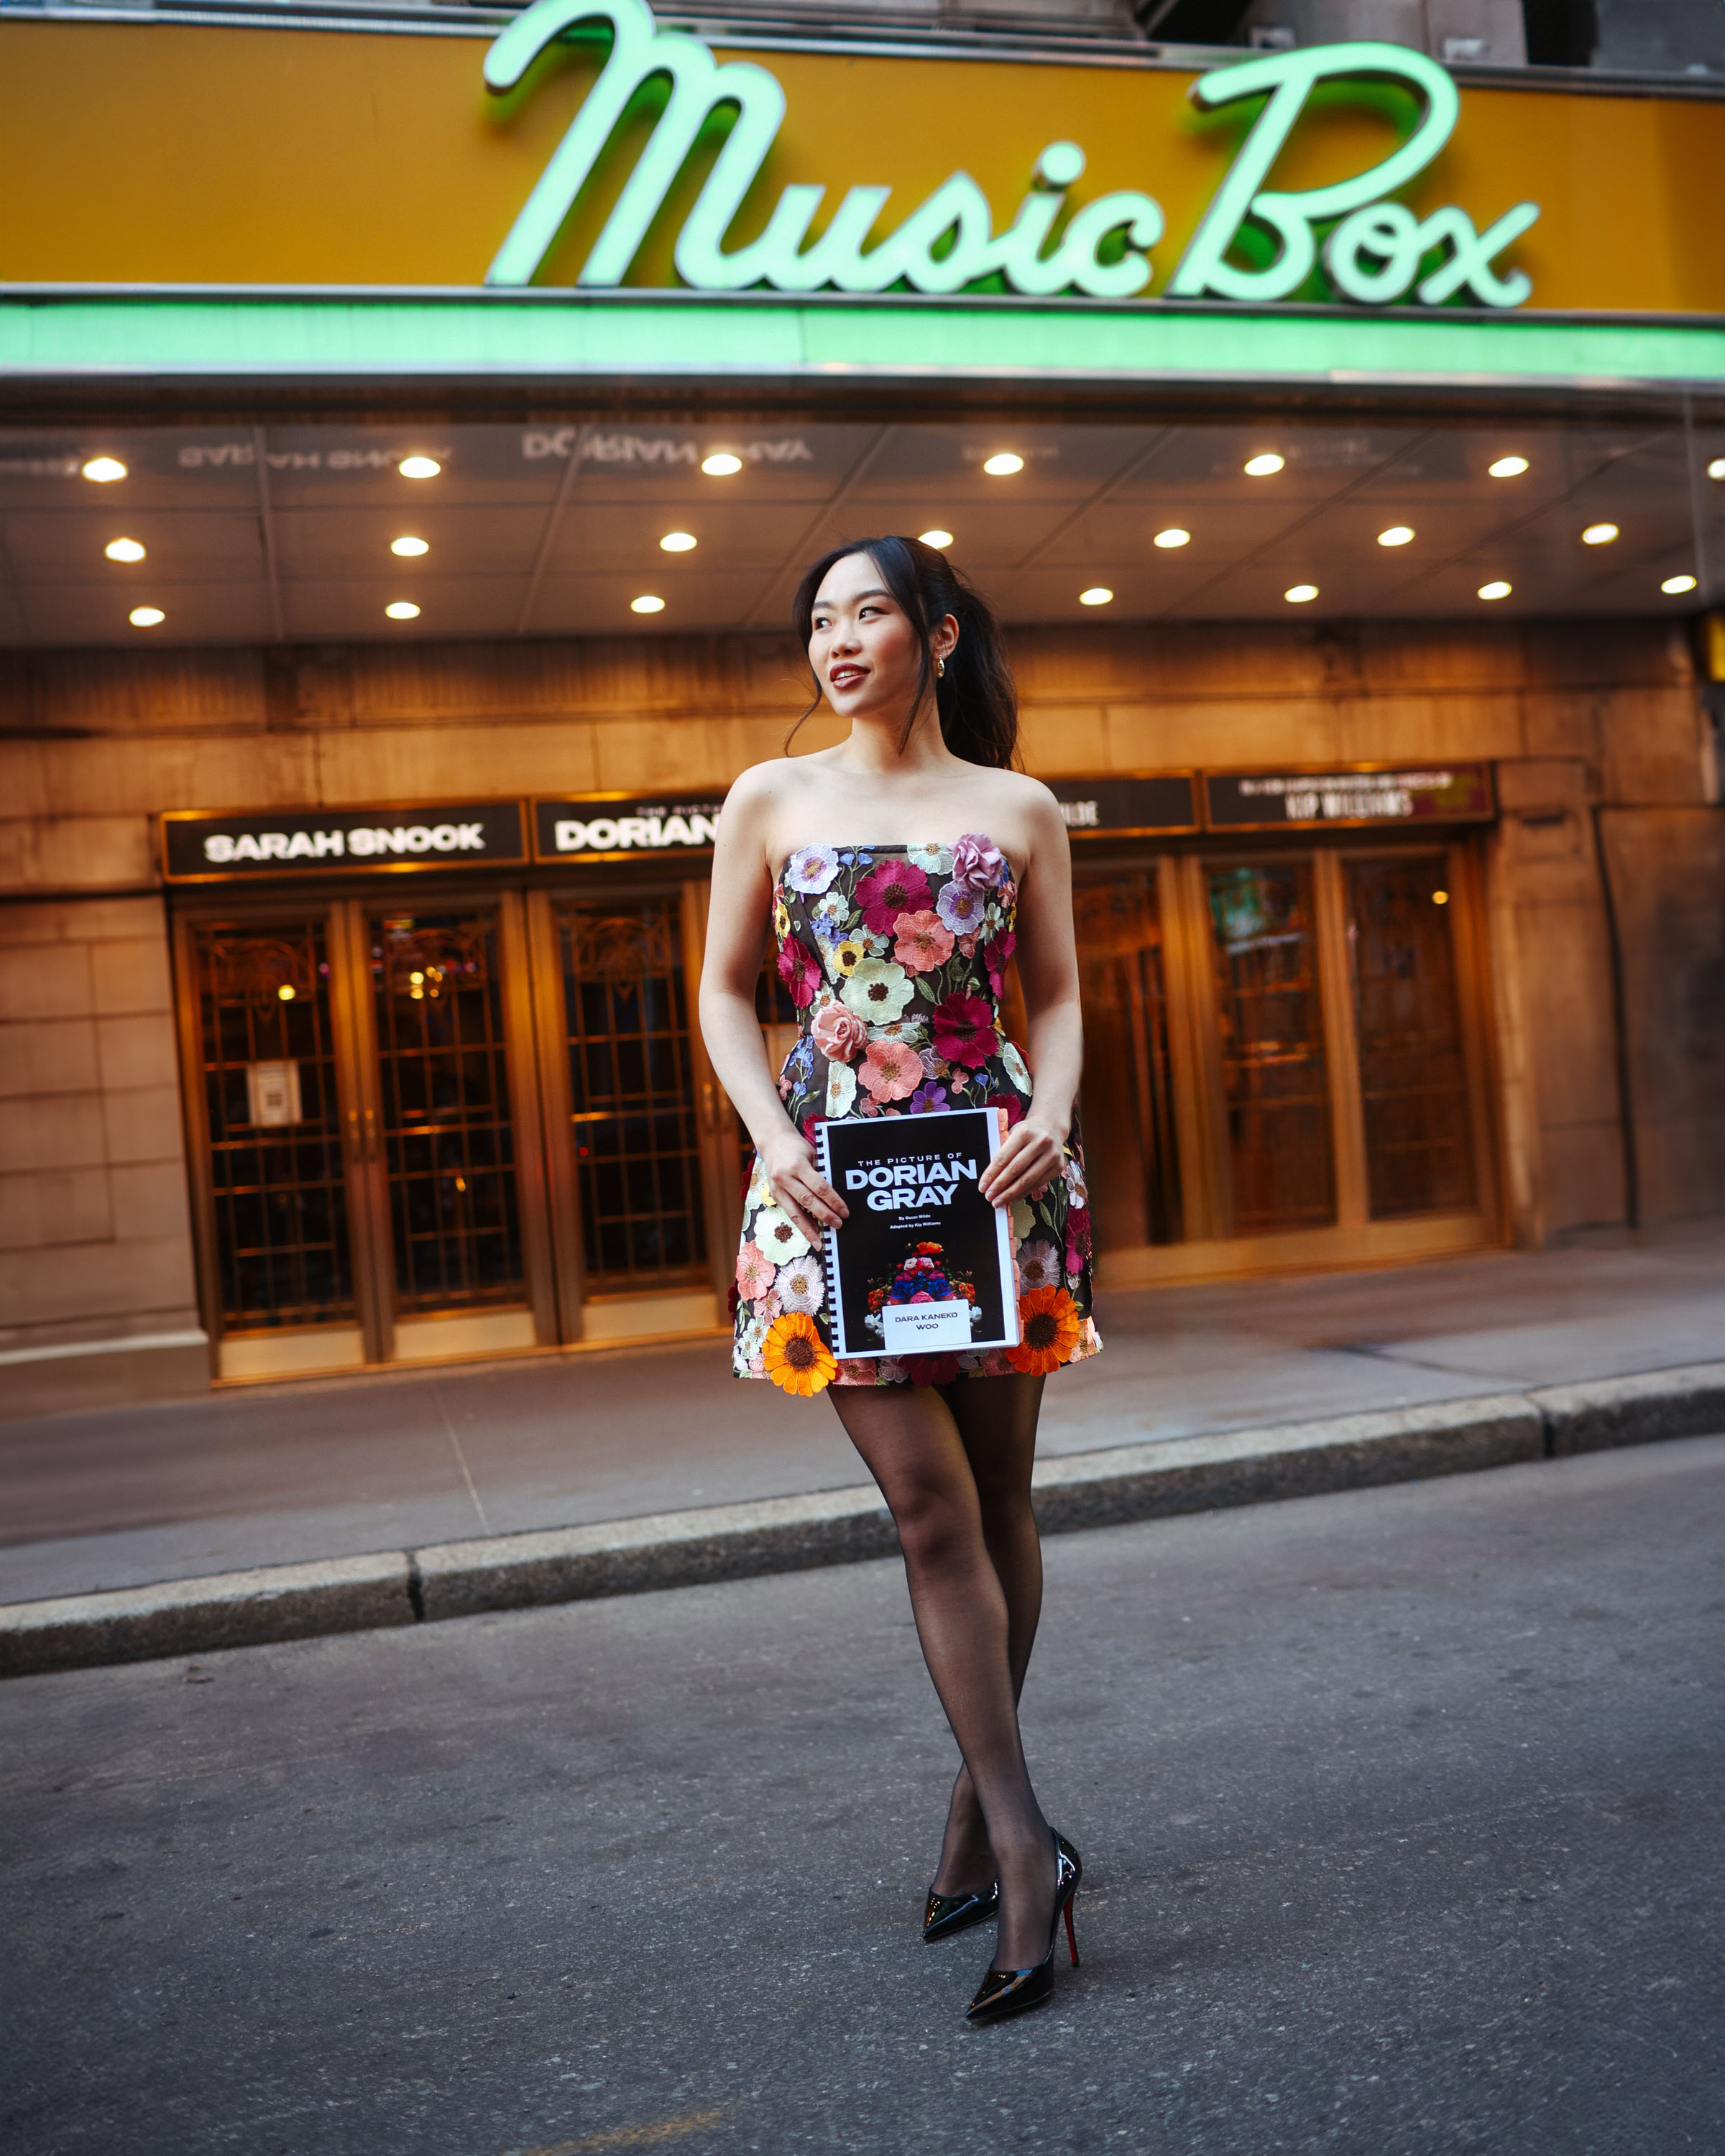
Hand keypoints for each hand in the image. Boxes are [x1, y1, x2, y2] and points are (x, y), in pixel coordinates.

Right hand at [758, 1125, 848, 1245]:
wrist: (773, 1142)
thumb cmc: (796, 1147)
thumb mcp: (811, 1154)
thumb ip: (819, 1173)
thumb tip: (833, 1196)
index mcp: (798, 1165)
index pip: (820, 1187)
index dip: (833, 1200)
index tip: (844, 1211)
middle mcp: (785, 1178)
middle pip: (808, 1201)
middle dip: (824, 1215)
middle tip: (838, 1224)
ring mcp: (778, 1188)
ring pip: (795, 1212)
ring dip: (809, 1229)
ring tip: (819, 1242)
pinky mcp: (774, 1195)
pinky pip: (789, 1212)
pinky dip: (800, 1223)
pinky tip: (810, 1232)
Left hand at [978, 1114, 1066, 1207]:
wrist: (1051, 1129)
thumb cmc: (1027, 1134)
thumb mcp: (1013, 1135)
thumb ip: (1003, 1152)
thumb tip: (990, 1178)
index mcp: (1024, 1132)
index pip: (1003, 1157)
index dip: (991, 1174)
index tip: (983, 1186)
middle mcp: (1040, 1142)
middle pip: (1015, 1169)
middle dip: (999, 1186)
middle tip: (989, 1196)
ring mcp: (1052, 1155)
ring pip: (1027, 1180)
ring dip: (1011, 1193)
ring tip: (999, 1201)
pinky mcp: (1058, 1167)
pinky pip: (1037, 1184)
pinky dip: (1023, 1193)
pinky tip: (1013, 1197)